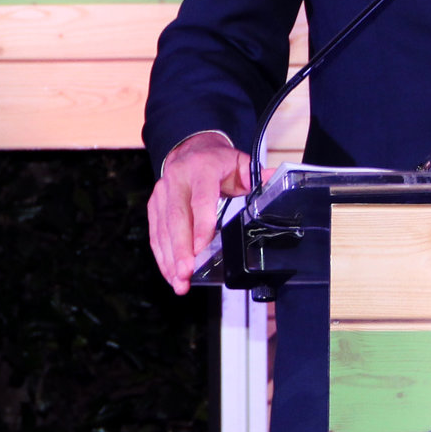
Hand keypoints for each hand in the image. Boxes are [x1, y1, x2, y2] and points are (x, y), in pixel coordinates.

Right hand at [148, 130, 252, 295]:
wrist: (190, 149)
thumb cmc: (218, 162)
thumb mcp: (239, 163)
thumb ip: (255, 176)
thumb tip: (275, 180)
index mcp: (201, 169)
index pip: (200, 201)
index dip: (200, 226)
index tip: (201, 250)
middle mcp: (177, 180)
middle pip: (176, 219)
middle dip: (180, 250)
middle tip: (185, 274)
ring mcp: (162, 193)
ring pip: (163, 229)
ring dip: (169, 258)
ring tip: (179, 282)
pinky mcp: (154, 205)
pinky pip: (155, 233)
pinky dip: (162, 255)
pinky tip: (170, 273)